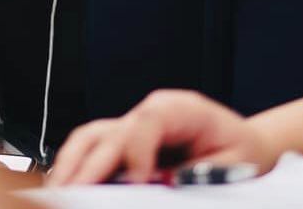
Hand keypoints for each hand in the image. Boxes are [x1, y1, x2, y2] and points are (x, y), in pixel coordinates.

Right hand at [47, 89, 274, 185]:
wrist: (242, 145)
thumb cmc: (239, 151)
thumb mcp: (232, 164)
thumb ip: (198, 174)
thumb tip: (165, 183)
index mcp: (181, 108)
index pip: (146, 121)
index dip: (137, 151)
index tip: (138, 180)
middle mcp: (149, 112)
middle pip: (108, 132)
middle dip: (89, 166)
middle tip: (74, 194)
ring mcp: (132, 124)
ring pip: (89, 137)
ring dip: (71, 166)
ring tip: (60, 192)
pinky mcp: (123, 142)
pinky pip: (90, 149)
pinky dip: (75, 168)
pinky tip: (67, 187)